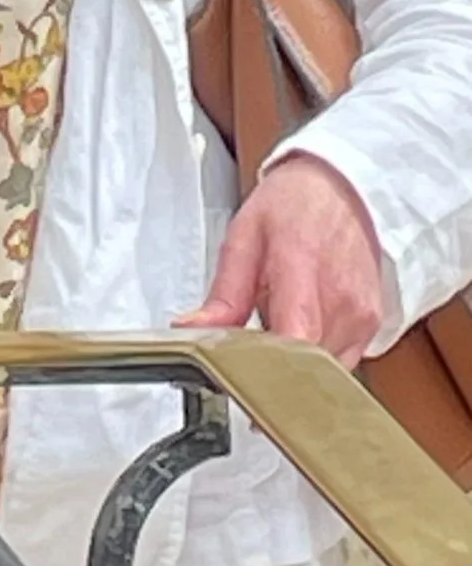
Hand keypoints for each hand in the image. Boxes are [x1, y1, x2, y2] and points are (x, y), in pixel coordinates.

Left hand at [176, 154, 384, 367]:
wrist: (341, 189)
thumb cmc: (292, 206)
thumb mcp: (243, 237)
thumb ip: (223, 294)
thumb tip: (192, 329)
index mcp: (301, 265)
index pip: (295, 339)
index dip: (268, 370)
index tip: (242, 376)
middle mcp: (340, 296)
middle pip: (302, 364)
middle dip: (271, 364)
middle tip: (250, 341)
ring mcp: (361, 313)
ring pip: (320, 368)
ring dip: (293, 357)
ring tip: (279, 318)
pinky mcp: (372, 324)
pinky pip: (339, 360)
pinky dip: (315, 352)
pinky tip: (302, 321)